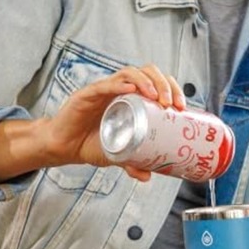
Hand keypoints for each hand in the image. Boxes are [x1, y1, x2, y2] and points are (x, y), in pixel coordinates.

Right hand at [43, 64, 185, 180]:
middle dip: (164, 84)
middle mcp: (120, 89)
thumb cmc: (93, 143)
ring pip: (129, 73)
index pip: (157, 82)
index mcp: (133, 98)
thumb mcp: (119, 155)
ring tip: (156, 96)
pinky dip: (118, 85)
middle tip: (171, 103)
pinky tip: (130, 89)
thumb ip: (133, 164)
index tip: (182, 107)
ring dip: (147, 81)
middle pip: (148, 72)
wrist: (65, 147)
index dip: (173, 89)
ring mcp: (104, 90)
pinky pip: (103, 85)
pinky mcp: (86, 94)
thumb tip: (148, 176)